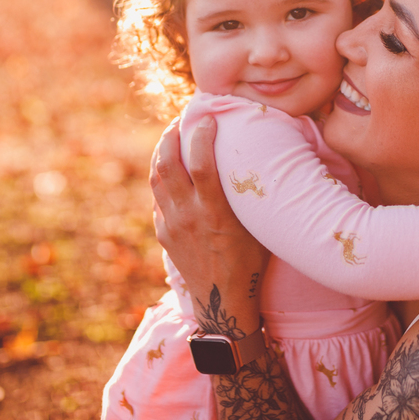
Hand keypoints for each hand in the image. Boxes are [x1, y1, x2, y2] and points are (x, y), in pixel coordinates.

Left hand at [151, 116, 268, 333]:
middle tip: (180, 121)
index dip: (202, 136)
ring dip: (161, 153)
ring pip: (157, 179)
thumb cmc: (251, 262)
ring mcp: (172, 225)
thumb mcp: (258, 228)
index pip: (202, 164)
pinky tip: (171, 171)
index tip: (208, 118)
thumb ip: (249, 197)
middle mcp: (189, 216)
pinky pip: (158, 199)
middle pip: (168, 165)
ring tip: (170, 137)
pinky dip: (163, 179)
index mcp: (216, 213)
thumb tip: (260, 162)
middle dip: (171, 136)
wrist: (223, 301)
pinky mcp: (164, 234)